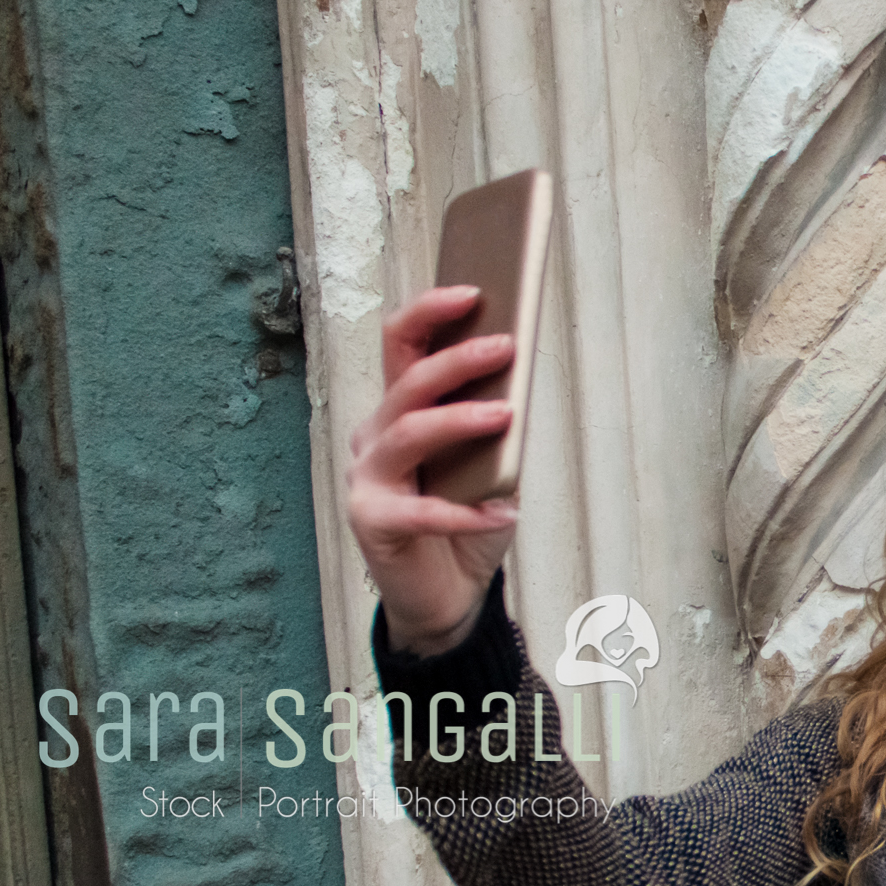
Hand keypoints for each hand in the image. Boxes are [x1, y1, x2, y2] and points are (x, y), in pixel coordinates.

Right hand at [347, 286, 520, 655]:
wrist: (449, 595)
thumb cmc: (468, 521)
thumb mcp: (491, 465)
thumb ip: (494, 426)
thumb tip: (517, 380)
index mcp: (400, 411)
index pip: (402, 345)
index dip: (430, 312)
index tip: (474, 290)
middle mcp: (375, 437)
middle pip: (408, 382)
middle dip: (457, 358)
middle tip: (506, 345)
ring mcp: (368, 479)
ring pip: (409, 432)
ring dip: (459, 420)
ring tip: (506, 414)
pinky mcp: (372, 523)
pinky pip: (420, 511)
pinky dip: (464, 512)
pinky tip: (501, 514)